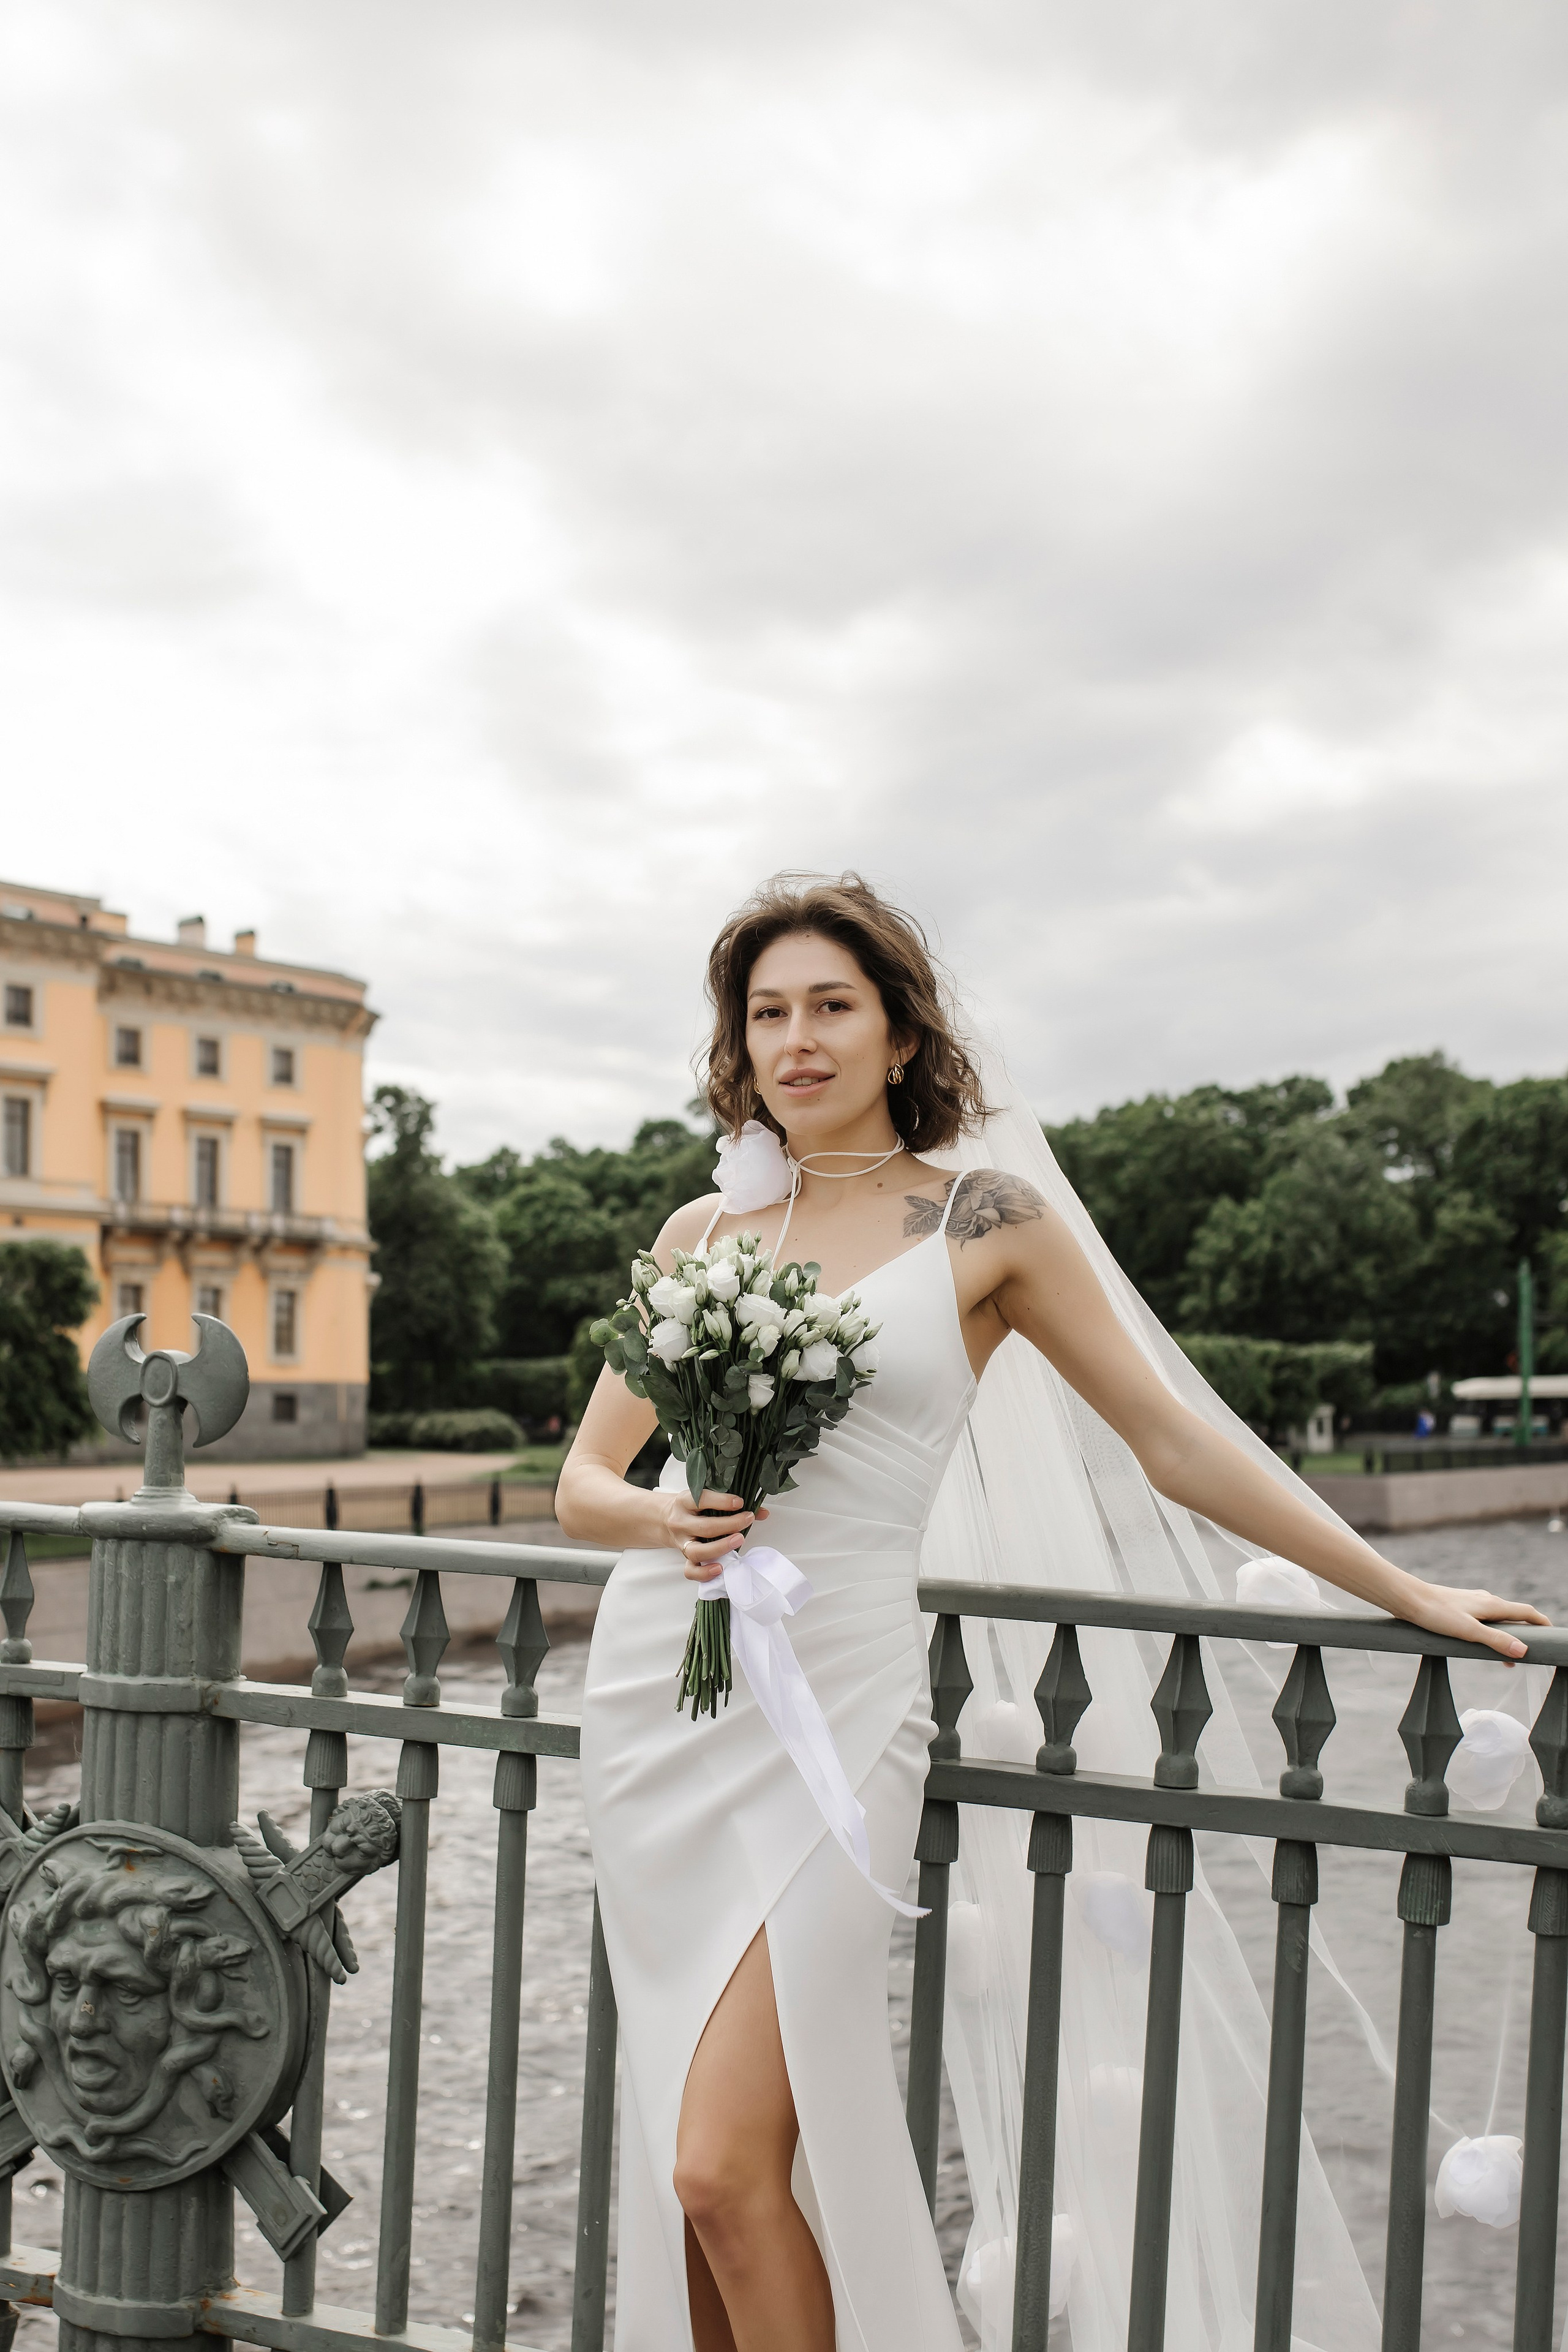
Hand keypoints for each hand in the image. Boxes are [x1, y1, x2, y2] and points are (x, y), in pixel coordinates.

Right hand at [663, 1488, 770, 1581]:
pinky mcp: (683, 1558)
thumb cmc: (690, 1508)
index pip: (701, 1500)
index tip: (740, 1503)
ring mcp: (681, 1542)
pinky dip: (704, 1573)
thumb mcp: (704, 1498)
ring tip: (739, 1540)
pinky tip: (720, 1568)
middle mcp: (680, 1523)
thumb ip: (730, 1503)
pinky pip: (690, 1570)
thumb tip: (762, 1512)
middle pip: (704, 1527)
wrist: (664, 1519)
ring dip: (720, 1548)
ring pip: (697, 1551)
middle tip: (747, 1520)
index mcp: (684, 1502)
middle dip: (730, 1525)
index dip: (722, 1501)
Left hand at [1393, 1573, 1548, 1662]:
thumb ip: (1495, 1640)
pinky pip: (1484, 1620)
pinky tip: (1482, 1645)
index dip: (1542, 1623)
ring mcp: (1472, 1603)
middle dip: (1525, 1635)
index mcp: (1492, 1605)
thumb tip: (1523, 1650)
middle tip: (1530, 1656)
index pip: (1526, 1612)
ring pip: (1498, 1620)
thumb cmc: (1436, 1613)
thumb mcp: (1468, 1631)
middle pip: (1514, 1617)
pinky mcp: (1459, 1607)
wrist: (1408, 1598)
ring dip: (1506, 1637)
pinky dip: (1491, 1633)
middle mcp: (1485, 1600)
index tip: (1552, 1636)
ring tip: (1507, 1662)